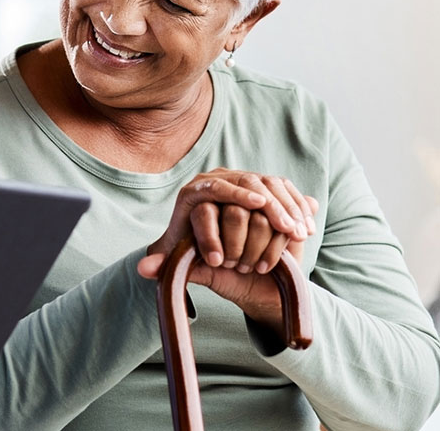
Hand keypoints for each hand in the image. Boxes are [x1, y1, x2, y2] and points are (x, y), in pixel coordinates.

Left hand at [138, 170, 318, 328]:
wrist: (228, 259)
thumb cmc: (202, 261)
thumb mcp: (185, 264)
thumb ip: (166, 266)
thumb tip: (143, 269)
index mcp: (193, 194)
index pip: (212, 187)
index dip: (234, 195)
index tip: (255, 205)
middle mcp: (218, 180)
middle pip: (246, 182)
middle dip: (268, 205)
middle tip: (283, 226)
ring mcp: (244, 181)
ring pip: (269, 184)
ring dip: (286, 208)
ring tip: (296, 232)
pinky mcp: (268, 188)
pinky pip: (286, 190)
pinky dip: (298, 208)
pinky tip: (305, 229)